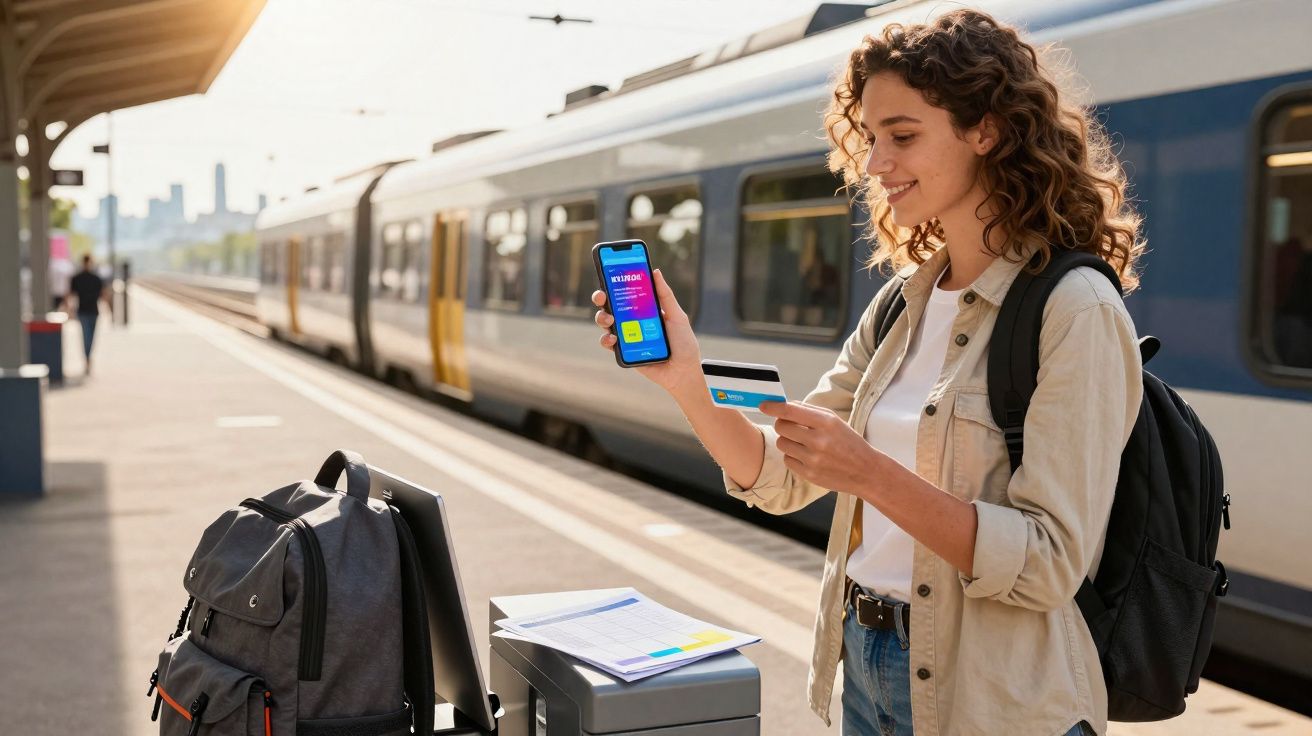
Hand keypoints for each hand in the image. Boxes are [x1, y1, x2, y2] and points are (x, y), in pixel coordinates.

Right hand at [593, 268, 704, 397]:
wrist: (683, 372)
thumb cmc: (683, 343)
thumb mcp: (677, 316)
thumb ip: (665, 296)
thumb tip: (655, 272)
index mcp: (644, 309)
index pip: (626, 293)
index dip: (614, 284)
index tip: (609, 275)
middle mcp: (632, 321)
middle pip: (610, 305)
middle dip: (601, 298)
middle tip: (601, 297)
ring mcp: (626, 336)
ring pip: (605, 323)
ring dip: (602, 318)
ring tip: (609, 319)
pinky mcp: (623, 352)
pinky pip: (608, 343)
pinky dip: (606, 339)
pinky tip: (613, 338)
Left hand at [758, 400, 887, 495]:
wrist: (865, 471)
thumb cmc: (848, 442)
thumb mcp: (835, 421)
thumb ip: (809, 411)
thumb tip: (784, 404)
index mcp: (826, 423)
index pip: (790, 411)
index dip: (773, 407)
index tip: (763, 405)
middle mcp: (818, 440)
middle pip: (781, 427)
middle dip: (783, 425)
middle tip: (792, 427)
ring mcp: (813, 459)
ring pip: (782, 443)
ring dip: (788, 441)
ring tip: (803, 443)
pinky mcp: (809, 474)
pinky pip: (787, 459)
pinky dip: (793, 456)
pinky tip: (807, 456)